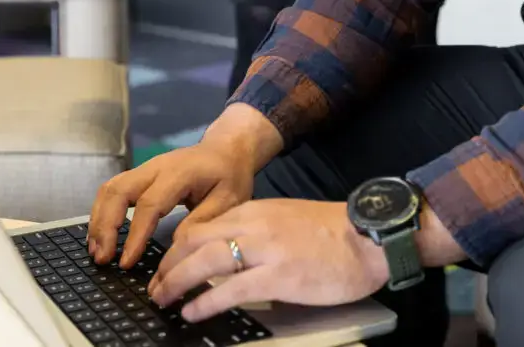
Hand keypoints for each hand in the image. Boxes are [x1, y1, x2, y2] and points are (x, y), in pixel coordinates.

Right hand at [88, 141, 254, 267]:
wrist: (227, 149)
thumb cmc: (230, 176)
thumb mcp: (229, 201)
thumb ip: (203, 221)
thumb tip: (175, 246)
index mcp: (179, 173)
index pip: (149, 204)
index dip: (135, 235)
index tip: (126, 262)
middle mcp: (155, 167)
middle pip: (118, 191)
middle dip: (105, 226)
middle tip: (103, 259)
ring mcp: (145, 168)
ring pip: (110, 189)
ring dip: (99, 219)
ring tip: (96, 251)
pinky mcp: (140, 175)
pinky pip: (113, 189)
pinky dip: (102, 212)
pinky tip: (101, 235)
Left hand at [149, 200, 389, 321]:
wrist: (367, 237)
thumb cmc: (332, 232)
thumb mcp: (285, 218)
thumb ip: (257, 230)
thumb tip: (233, 251)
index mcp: (254, 211)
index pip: (201, 226)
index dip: (177, 248)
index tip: (167, 264)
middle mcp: (253, 226)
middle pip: (194, 242)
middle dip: (168, 265)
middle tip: (155, 286)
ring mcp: (264, 250)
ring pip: (204, 262)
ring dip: (177, 282)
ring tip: (163, 299)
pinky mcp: (277, 276)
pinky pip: (230, 289)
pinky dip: (204, 302)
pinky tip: (192, 312)